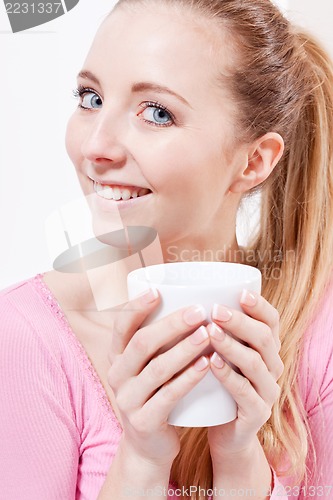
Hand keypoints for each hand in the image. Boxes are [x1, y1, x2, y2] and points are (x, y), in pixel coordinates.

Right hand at [107, 289, 209, 467]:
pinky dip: (188, 378)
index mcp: (116, 356)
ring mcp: (128, 399)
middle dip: (171, 324)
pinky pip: (168, 395)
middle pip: (142, 343)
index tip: (157, 290)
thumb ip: (157, 341)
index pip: (121, 325)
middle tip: (199, 311)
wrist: (148, 446)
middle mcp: (117, 375)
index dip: (137, 306)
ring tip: (208, 333)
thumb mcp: (146, 366)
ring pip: (157, 368)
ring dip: (184, 348)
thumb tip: (187, 301)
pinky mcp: (144, 421)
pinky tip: (207, 364)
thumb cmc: (155, 393)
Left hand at [207, 289, 282, 467]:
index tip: (240, 292)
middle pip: (264, 338)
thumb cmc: (219, 384)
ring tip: (210, 332)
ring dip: (232, 345)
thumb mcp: (222, 353)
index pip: (272, 321)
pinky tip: (212, 363)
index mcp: (267, 348)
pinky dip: (228, 376)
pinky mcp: (257, 413)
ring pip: (255, 363)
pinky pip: (245, 392)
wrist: (226, 432)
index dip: (260, 305)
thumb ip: (216, 330)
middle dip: (240, 321)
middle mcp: (273, 366)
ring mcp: (268, 391)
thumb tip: (188, 297)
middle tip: (216, 310)